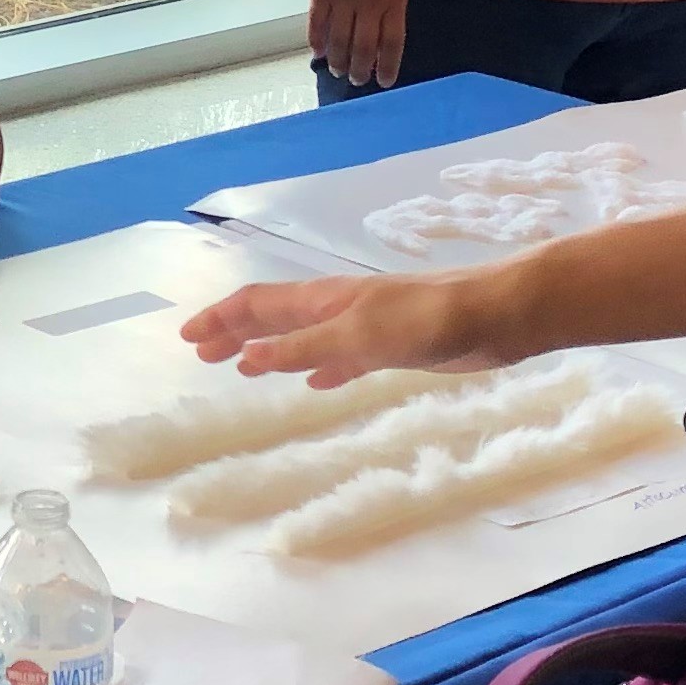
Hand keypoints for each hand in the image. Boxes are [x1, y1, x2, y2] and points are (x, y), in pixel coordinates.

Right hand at [179, 267, 507, 386]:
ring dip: (269, 349)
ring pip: (304, 336)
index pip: (259, 305)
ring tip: (242, 367)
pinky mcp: (393, 345)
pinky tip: (315, 383)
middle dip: (235, 332)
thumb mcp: (359, 336)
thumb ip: (306, 347)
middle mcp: (338, 309)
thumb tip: (248, 357)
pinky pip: (340, 357)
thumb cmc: (430, 320)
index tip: (188, 339)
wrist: (497, 313)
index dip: (221, 320)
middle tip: (202, 353)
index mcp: (324, 300)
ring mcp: (365, 326)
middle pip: (274, 318)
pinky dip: (317, 367)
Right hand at [309, 0, 410, 90]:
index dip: (389, 66)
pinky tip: (319, 53)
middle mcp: (369, 1)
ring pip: (340, 40)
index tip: (386, 82)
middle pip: (364, 47)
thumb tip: (383, 40)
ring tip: (340, 71)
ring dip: (339, 61)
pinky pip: (317, 24)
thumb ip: (393, 6)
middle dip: (362, 70)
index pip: (393, 42)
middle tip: (359, 81)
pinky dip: (317, 42)